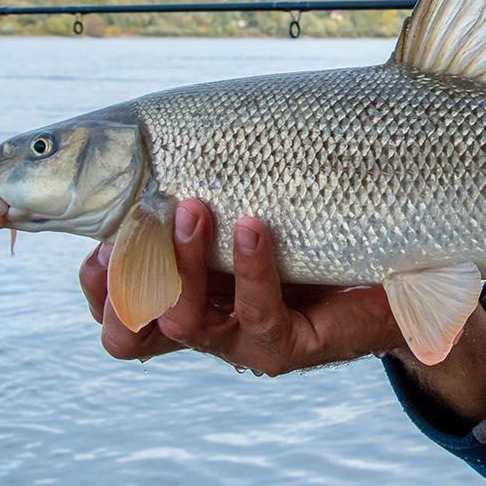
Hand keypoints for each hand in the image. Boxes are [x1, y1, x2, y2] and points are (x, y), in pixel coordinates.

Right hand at [79, 198, 402, 373]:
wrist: (389, 278)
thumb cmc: (312, 235)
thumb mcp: (246, 211)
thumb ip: (206, 193)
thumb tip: (155, 138)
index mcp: (181, 298)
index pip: (114, 310)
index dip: (96, 283)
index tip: (96, 236)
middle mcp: (202, 328)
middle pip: (129, 333)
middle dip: (123, 280)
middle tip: (140, 220)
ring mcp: (239, 344)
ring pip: (185, 321)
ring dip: (183, 261)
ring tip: (195, 207)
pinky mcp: (284, 347)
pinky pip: (256, 310)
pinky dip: (250, 265)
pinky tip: (253, 227)